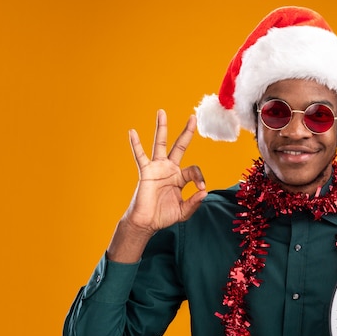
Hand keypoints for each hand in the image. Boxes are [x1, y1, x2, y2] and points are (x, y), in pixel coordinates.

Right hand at [125, 110, 206, 232]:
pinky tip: (132, 132)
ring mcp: (157, 168)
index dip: (200, 177)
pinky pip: (140, 156)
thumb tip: (204, 192)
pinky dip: (135, 144)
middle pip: (180, 146)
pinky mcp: (146, 172)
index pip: (194, 170)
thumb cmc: (164, 216)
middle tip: (193, 117)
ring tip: (162, 112)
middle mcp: (170, 169)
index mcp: (180, 177)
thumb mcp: (184, 211)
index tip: (201, 188)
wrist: (146, 223)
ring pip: (160, 144)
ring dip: (161, 128)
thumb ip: (194, 202)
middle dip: (187, 132)